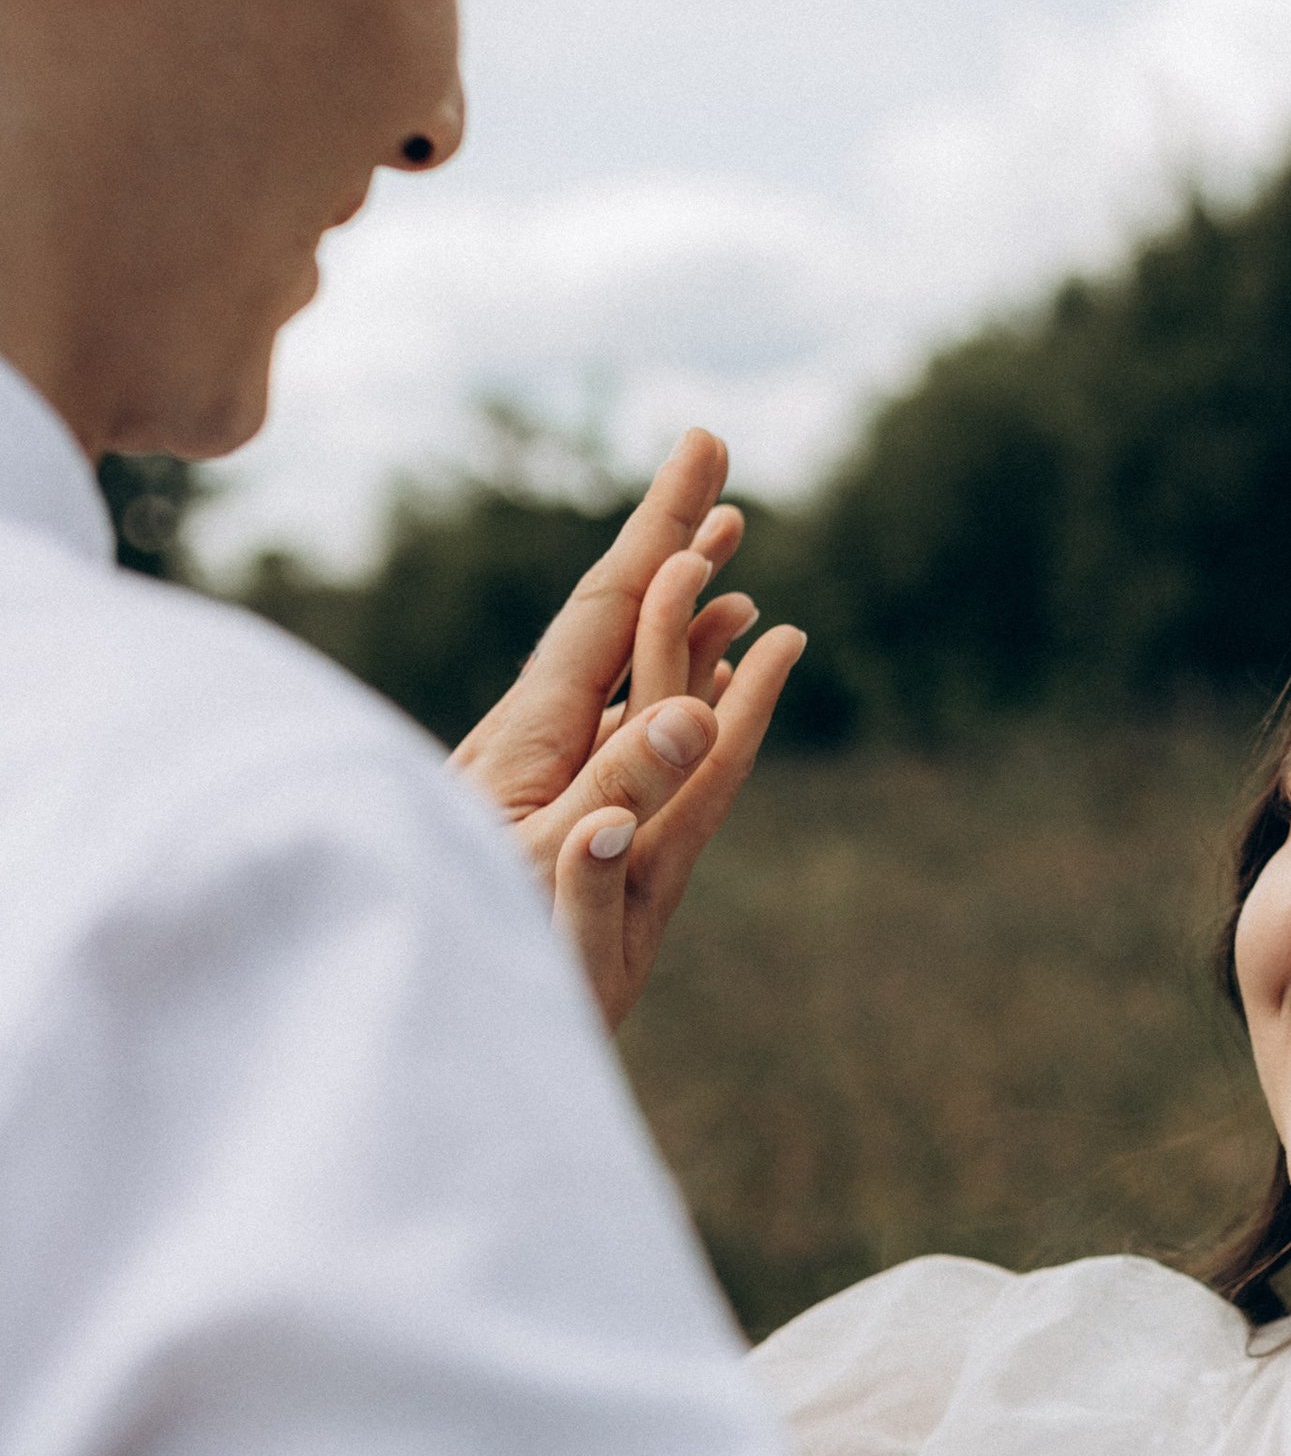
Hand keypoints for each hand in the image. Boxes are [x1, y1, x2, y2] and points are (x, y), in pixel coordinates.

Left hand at [448, 426, 804, 1029]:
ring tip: (727, 555)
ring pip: (623, 668)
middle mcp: (534, 738)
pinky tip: (692, 679)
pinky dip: (668, 679)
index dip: (662, 524)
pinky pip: (624, 724)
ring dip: (676, 606)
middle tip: (716, 461)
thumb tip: (698, 714)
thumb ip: (620, 790)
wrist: (398, 1008)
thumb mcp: (549, 872)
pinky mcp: (548, 816)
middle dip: (668, 537)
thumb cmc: (471, 944)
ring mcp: (540, 776)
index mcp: (533, 734)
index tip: (705, 447)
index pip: (609, 604)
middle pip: (614, 614)